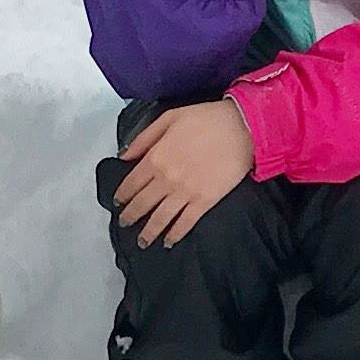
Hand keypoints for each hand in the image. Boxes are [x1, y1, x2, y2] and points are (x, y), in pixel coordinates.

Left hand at [112, 99, 256, 248]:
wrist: (242, 128)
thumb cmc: (207, 119)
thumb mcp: (169, 118)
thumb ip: (143, 138)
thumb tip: (125, 156)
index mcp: (155, 157)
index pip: (131, 183)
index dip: (122, 195)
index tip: (118, 202)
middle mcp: (166, 179)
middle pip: (142, 204)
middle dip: (130, 216)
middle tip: (125, 223)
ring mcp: (185, 192)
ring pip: (160, 218)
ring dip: (148, 232)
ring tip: (142, 241)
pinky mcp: (205, 201)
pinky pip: (185, 223)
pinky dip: (175, 234)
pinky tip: (169, 242)